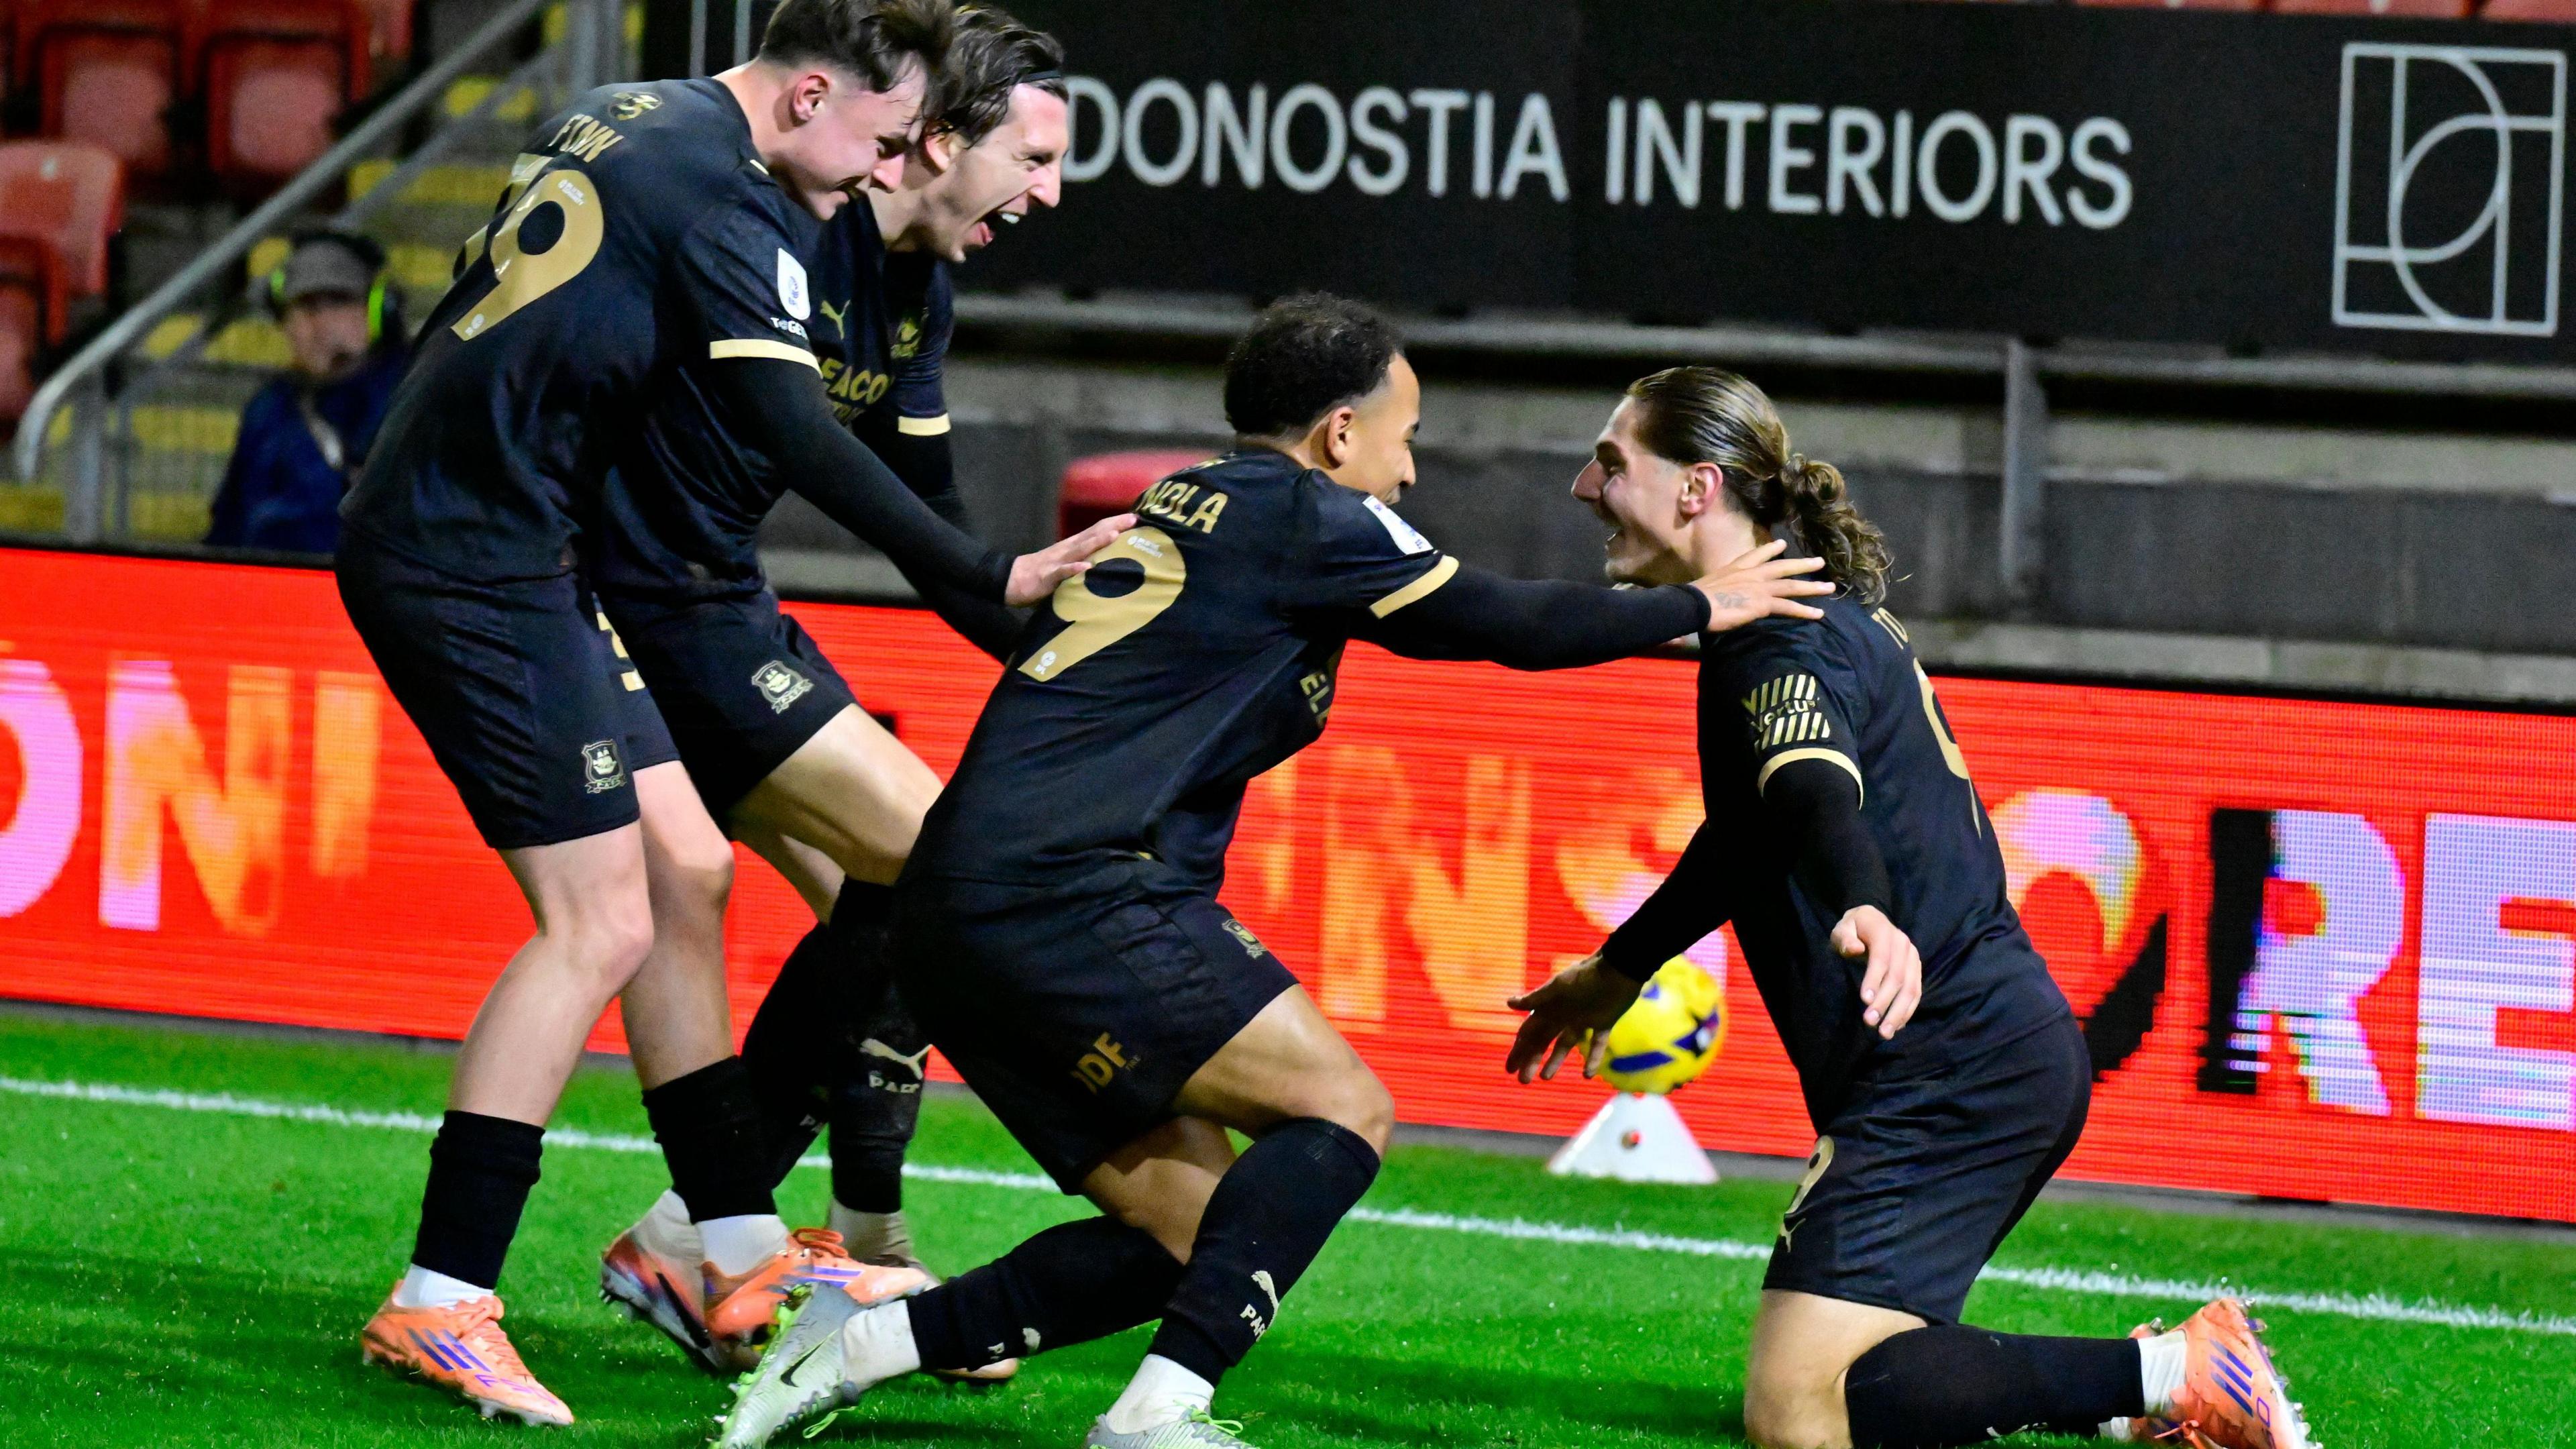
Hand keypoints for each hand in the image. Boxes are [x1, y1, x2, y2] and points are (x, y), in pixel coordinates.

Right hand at [1004, 512, 1137, 606]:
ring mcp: (1058, 561)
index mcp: (1073, 546)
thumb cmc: (1043, 573)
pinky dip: (1074, 569)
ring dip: (1097, 542)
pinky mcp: (1047, 577)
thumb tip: (1109, 561)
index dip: (1115, 523)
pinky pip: (1062, 572)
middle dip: (1113, 526)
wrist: (1012, 579)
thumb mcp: (1067, 563)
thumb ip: (1085, 559)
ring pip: (1080, 549)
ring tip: (1115, 535)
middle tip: (1133, 519)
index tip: (1136, 517)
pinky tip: (1086, 567)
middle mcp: (1068, 549)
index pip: (1097, 530)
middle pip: (1092, 534)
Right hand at [1504, 953, 1644, 1082]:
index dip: (1518, 1050)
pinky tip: (1587, 1075)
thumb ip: (1536, 998)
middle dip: (1531, 1060)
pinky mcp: (1604, 1022)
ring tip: (1545, 1078)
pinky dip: (1592, 1059)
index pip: (1529, 1033)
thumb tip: (1508, 1003)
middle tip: (1523, 1081)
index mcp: (1550, 1007)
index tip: (1509, 1069)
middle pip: (1543, 1042)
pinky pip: (1597, 1044)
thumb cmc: (1586, 976)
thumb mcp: (1558, 987)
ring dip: (1555, 1061)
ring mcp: (1583, 1020)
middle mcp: (1563, 1015)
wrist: (1619, 968)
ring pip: (1565, 1045)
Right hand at [1691, 539, 1832, 630]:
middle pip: (1782, 567)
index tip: (1782, 544)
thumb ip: (1722, 588)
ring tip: (1830, 587)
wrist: (1696, 604)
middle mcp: (1752, 574)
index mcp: (1736, 568)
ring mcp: (1760, 587)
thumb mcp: (1709, 586)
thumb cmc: (1696, 598)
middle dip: (1801, 564)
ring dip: (1812, 587)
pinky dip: (1805, 611)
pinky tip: (1818, 614)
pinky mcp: (1763, 604)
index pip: (1756, 555)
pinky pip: (1789, 607)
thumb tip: (1720, 597)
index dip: (1771, 549)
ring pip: (1792, 585)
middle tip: (1819, 561)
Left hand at [1833, 905, 1920, 1039]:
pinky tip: (1896, 1026)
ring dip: (1899, 1012)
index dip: (1874, 979)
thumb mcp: (1842, 929)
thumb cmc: (1853, 929)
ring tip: (1885, 1032)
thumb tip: (1854, 949)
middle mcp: (1904, 945)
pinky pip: (1916, 993)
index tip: (1864, 1000)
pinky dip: (1907, 1011)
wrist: (1872, 922)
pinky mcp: (1916, 970)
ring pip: (1911, 988)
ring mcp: (1913, 958)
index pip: (1882, 959)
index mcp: (1884, 932)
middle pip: (1898, 977)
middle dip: (1885, 1002)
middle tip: (1870, 1022)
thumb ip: (1845, 938)